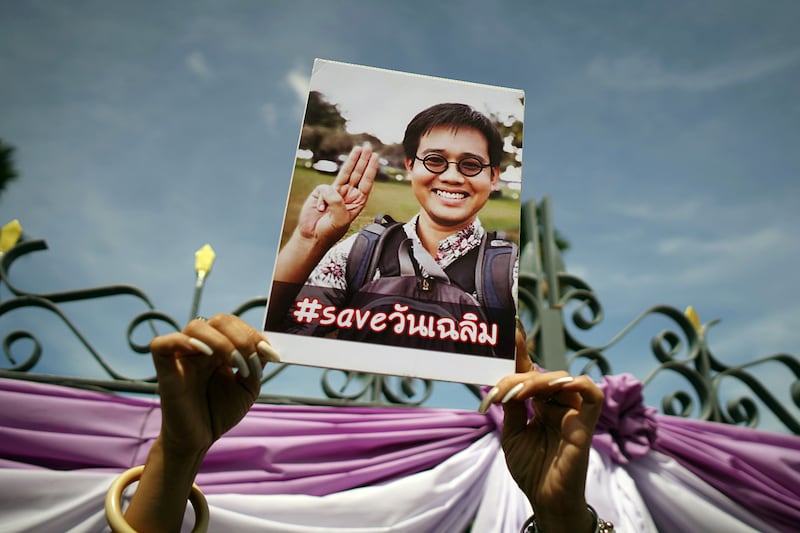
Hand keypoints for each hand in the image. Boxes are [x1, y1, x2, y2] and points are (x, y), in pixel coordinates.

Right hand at [150, 314, 279, 452]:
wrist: (200, 440)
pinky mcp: (165, 370)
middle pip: (219, 320)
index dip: (253, 334)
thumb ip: (257, 364)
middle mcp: (200, 347)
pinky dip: (181, 341)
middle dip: (242, 338)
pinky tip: (205, 354)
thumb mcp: (248, 386)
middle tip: (250, 363)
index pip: (234, 324)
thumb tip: (267, 346)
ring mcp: (181, 357)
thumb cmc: (220, 413)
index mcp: (218, 348)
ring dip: (222, 342)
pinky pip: (161, 344)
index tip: (270, 353)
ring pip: (196, 326)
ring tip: (235, 365)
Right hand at [296, 145, 378, 245]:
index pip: (366, 182)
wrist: (312, 236)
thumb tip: (331, 188)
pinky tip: (321, 209)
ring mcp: (335, 192)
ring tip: (358, 149)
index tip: (375, 157)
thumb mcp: (339, 219)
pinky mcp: (321, 192)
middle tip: (368, 148)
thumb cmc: (329, 231)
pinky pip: (324, 189)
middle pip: (357, 174)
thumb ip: (337, 202)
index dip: (370, 169)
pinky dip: (322, 199)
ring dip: (352, 161)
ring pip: (345, 173)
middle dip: (363, 160)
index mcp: (357, 202)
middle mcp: (348, 195)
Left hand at [484, 327, 603, 531]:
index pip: (530, 370)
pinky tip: (555, 386)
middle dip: (516, 377)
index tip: (510, 326)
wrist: (545, 499)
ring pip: (559, 378)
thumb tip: (505, 380)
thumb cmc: (531, 469)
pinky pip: (591, 392)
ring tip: (516, 394)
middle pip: (539, 373)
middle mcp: (557, 403)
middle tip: (498, 391)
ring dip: (536, 381)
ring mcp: (573, 411)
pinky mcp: (587, 422)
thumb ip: (513, 405)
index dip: (521, 349)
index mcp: (540, 404)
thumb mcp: (512, 432)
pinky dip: (575, 383)